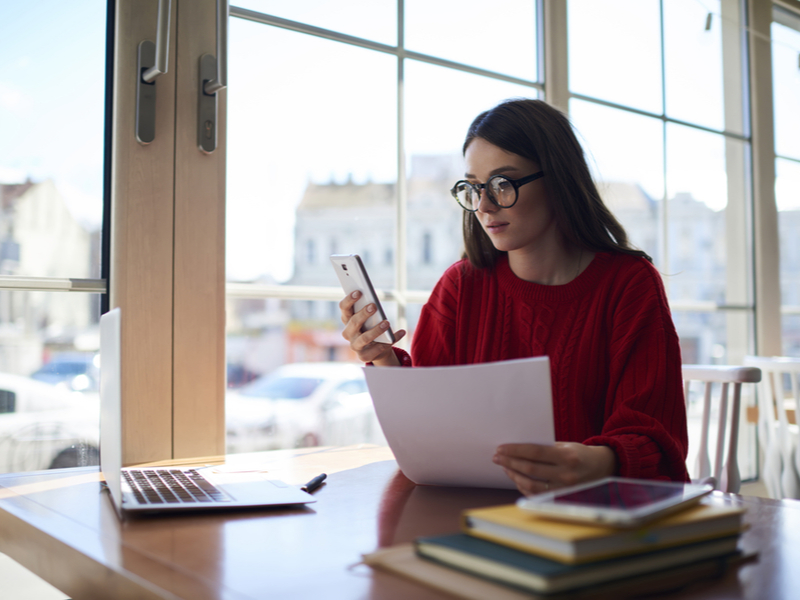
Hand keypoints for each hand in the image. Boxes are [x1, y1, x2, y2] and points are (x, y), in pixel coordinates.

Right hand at [339, 291, 405, 365]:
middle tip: (373, 306)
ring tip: (387, 323)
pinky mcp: (364, 356)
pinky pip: (378, 349)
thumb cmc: (372, 326)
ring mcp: (355, 346)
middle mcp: (348, 333)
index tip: (359, 291)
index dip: (349, 299)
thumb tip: (374, 302)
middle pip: (353, 322)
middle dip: (363, 313)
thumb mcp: (371, 316)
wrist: (377, 348)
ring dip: (376, 330)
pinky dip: (390, 340)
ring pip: (364, 338)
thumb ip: (370, 308)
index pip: (344, 308)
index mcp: (347, 319)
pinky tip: (401, 333)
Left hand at [493, 442, 616, 495]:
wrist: (602, 468)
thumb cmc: (579, 453)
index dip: (515, 450)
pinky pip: (537, 495)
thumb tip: (517, 450)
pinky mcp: (561, 497)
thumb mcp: (566, 445)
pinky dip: (523, 487)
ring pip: (531, 484)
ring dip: (514, 475)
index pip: (534, 452)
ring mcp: (564, 488)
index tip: (501, 448)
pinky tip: (516, 478)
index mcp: (566, 456)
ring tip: (505, 467)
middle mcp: (566, 473)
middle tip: (497, 457)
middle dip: (510, 462)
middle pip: (530, 468)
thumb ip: (545, 448)